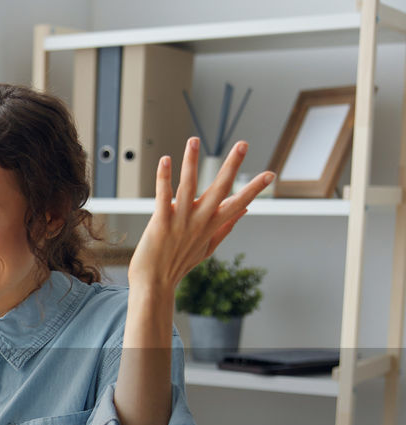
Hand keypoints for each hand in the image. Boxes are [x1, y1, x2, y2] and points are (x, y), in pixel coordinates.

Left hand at [128, 138, 274, 296]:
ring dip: (191, 162)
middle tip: (243, 144)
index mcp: (211, 226)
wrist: (154, 284)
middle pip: (219, 189)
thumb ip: (225, 228)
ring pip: (188, 186)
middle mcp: (199, 221)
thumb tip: (244, 211)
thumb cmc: (178, 264)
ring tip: (194, 140)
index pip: (239, 204)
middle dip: (232, 166)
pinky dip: (164, 178)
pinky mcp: (161, 222)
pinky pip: (163, 196)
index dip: (255, 189)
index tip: (271, 174)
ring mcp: (180, 221)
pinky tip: (165, 160)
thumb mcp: (207, 248)